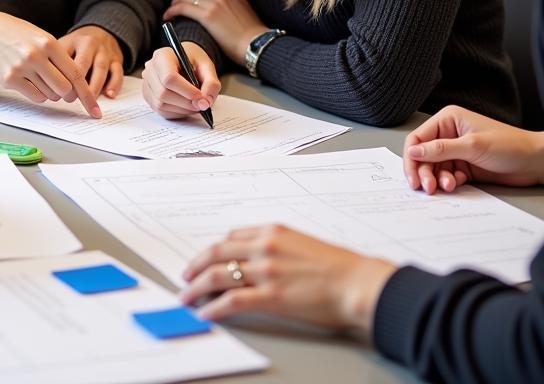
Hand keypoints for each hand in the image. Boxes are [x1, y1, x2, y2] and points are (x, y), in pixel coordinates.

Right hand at [0, 9, 101, 117]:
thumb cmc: (17, 34)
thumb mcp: (41, 37)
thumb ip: (58, 57)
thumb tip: (76, 84)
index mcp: (48, 42)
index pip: (75, 73)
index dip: (87, 94)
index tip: (94, 109)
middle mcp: (36, 55)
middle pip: (65, 89)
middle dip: (68, 94)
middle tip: (65, 90)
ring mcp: (21, 68)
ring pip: (50, 95)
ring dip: (51, 92)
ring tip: (41, 77)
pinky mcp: (9, 79)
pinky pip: (35, 97)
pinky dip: (39, 94)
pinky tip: (31, 82)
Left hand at [59, 26, 124, 98]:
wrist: (99, 32)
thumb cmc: (76, 46)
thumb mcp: (62, 46)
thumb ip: (54, 62)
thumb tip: (46, 88)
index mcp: (73, 41)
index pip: (65, 58)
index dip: (60, 75)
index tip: (56, 91)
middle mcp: (90, 44)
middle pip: (83, 63)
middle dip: (77, 83)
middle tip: (70, 99)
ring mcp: (104, 51)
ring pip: (101, 68)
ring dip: (95, 86)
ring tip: (89, 100)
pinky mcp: (117, 59)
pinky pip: (118, 71)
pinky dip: (114, 83)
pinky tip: (109, 94)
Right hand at [141, 43, 219, 119]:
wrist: (185, 61)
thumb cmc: (194, 61)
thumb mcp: (207, 66)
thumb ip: (211, 83)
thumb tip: (205, 103)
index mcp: (162, 56)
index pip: (169, 77)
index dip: (186, 91)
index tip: (201, 97)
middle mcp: (150, 69)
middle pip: (163, 93)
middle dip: (185, 102)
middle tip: (201, 104)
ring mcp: (147, 83)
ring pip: (161, 104)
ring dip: (182, 109)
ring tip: (195, 104)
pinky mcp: (148, 96)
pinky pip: (161, 110)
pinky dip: (177, 112)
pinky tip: (186, 106)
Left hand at [163, 0, 265, 63]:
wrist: (258, 45)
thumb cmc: (252, 38)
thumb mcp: (244, 14)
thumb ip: (231, 9)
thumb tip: (219, 16)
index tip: (187, 3)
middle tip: (175, 8)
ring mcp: (215, 3)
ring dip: (174, 5)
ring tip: (169, 14)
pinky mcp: (208, 16)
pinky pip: (183, 8)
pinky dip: (172, 11)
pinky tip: (168, 18)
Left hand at [179, 224, 395, 332]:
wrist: (357, 283)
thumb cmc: (338, 268)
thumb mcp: (303, 244)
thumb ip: (279, 248)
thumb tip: (263, 260)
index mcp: (272, 232)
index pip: (232, 236)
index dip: (214, 250)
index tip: (206, 259)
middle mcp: (264, 246)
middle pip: (217, 253)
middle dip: (196, 265)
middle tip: (186, 276)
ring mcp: (265, 271)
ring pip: (217, 275)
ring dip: (197, 286)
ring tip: (187, 296)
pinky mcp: (270, 296)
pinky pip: (232, 301)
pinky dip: (214, 307)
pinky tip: (207, 312)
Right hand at [404, 105, 543, 194]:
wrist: (535, 162)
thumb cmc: (508, 145)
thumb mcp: (472, 146)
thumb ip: (441, 150)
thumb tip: (413, 152)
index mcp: (447, 120)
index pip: (418, 139)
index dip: (412, 158)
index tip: (412, 178)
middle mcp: (448, 133)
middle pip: (424, 155)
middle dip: (424, 172)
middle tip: (427, 188)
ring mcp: (456, 150)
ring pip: (434, 167)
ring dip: (437, 178)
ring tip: (446, 187)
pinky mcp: (464, 165)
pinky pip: (446, 174)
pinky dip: (448, 181)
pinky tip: (456, 184)